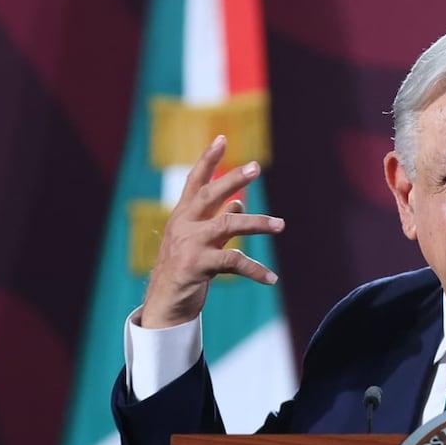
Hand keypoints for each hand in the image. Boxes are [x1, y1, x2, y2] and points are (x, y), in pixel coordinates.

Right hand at [141, 135, 284, 328]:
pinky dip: (256, 270)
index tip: (222, 138)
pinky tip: (272, 278)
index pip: (195, 182)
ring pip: (228, 224)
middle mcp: (183, 226)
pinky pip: (234, 262)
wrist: (164, 306)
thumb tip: (239, 202)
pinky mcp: (197, 266)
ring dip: (258, 223)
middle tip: (256, 167)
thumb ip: (218, 221)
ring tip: (281, 224)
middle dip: (232, 179)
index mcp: (183, 217)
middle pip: (209, 195)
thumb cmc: (183, 273)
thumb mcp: (200, 243)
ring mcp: (189, 245)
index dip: (208, 159)